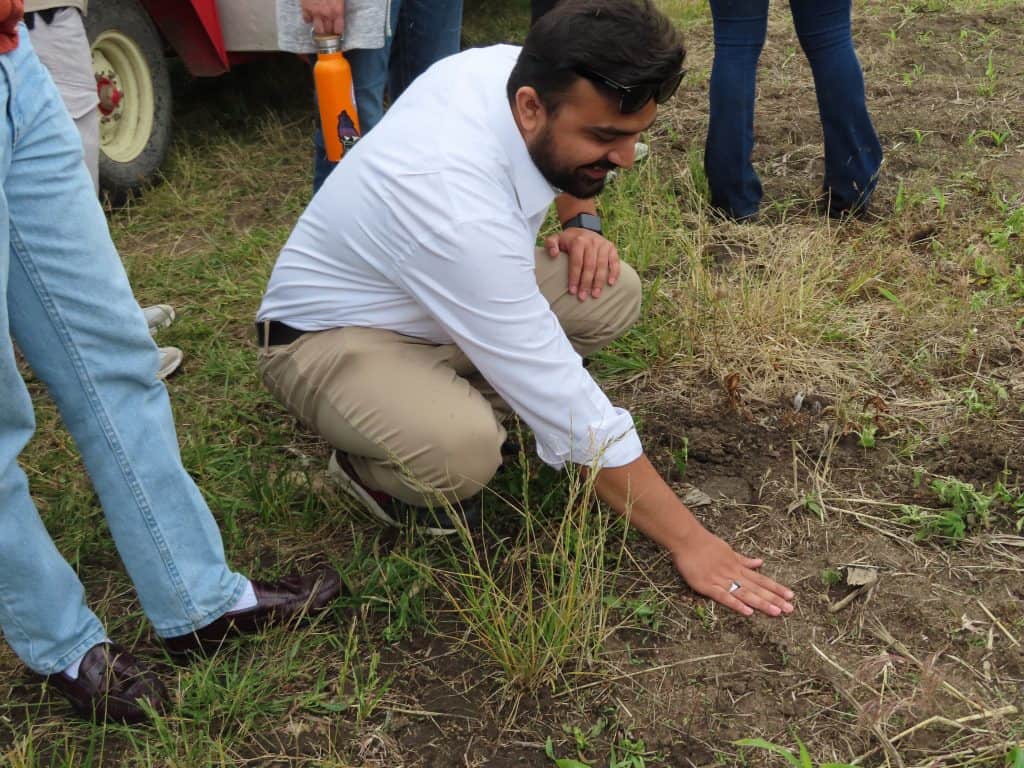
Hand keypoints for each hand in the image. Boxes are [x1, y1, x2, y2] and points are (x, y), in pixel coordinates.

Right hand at [301, 0, 344, 35]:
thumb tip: (339, 11)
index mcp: (337, 11)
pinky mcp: (305, 8)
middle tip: (328, 31)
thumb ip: (339, 5)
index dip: (337, 32)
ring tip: (321, 28)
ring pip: (317, 28)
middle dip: (329, 32)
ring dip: (319, 29)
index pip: (338, 29)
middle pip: (328, 31)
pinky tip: (311, 18)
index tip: (337, 32)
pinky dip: (308, 20)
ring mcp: (315, 12)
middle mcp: (326, 14)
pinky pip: (306, 19)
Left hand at [545, 228, 619, 300]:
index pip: (576, 262)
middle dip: (586, 283)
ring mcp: (603, 244)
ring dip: (599, 282)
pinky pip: (615, 261)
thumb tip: (553, 254)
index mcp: (578, 241)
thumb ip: (550, 244)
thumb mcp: (556, 238)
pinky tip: (611, 283)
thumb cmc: (568, 239)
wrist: (584, 228)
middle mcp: (592, 242)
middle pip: (590, 266)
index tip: (572, 291)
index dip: (574, 277)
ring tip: (595, 295)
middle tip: (583, 297)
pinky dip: (614, 272)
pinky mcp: (611, 247)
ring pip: (602, 265)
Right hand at [671, 528, 794, 617]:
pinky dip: (736, 604)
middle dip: (774, 599)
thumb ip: (743, 560)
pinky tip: (748, 612)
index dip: (776, 588)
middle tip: (790, 609)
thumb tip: (759, 563)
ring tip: (777, 612)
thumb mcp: (728, 550)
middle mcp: (733, 574)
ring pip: (745, 593)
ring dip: (761, 603)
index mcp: (738, 566)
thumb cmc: (706, 543)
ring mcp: (721, 580)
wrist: (687, 539)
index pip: (761, 579)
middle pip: (757, 588)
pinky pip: (724, 597)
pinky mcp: (707, 586)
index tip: (791, 595)